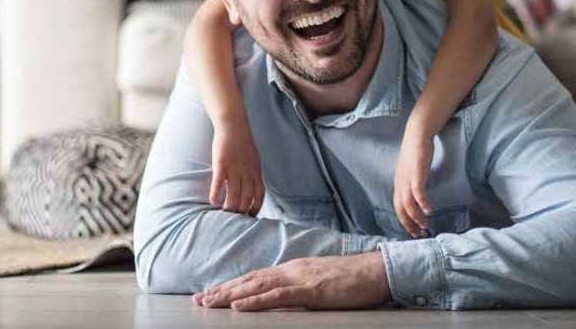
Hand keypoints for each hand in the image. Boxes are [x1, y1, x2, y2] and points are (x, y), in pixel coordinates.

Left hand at [192, 252, 390, 310]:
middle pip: (250, 279)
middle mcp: (292, 270)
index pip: (257, 277)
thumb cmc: (353, 280)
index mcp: (294, 269)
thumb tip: (282, 298)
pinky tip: (239, 306)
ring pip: (258, 285)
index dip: (233, 285)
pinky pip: (278, 296)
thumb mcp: (320, 283)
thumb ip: (300, 288)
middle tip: (199, 300)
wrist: (377, 271)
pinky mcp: (311, 290)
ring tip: (209, 302)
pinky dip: (255, 300)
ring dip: (230, 295)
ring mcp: (300, 278)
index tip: (212, 293)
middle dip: (223, 290)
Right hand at [209, 120, 264, 215]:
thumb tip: (253, 189)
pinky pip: (218, 184)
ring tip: (222, 215)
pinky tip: (212, 202)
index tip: (249, 217)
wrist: (233, 124)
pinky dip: (216, 195)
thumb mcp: (254, 159)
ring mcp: (234, 168)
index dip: (255, 208)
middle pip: (246, 198)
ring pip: (233, 195)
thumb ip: (254, 174)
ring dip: (228, 207)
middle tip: (233, 219)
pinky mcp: (221, 164)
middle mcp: (247, 172)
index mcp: (256, 171)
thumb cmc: (243, 142)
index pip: (259, 195)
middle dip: (240, 212)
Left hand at [393, 127, 433, 236]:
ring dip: (416, 217)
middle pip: (401, 209)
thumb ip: (412, 183)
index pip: (398, 208)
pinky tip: (429, 210)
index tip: (414, 232)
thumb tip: (418, 196)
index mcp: (398, 184)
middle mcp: (400, 183)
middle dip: (409, 224)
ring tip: (425, 226)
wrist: (417, 135)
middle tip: (419, 235)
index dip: (405, 221)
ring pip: (408, 204)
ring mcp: (407, 179)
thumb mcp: (412, 171)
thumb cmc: (416, 152)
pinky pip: (417, 192)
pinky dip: (422, 203)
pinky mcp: (416, 173)